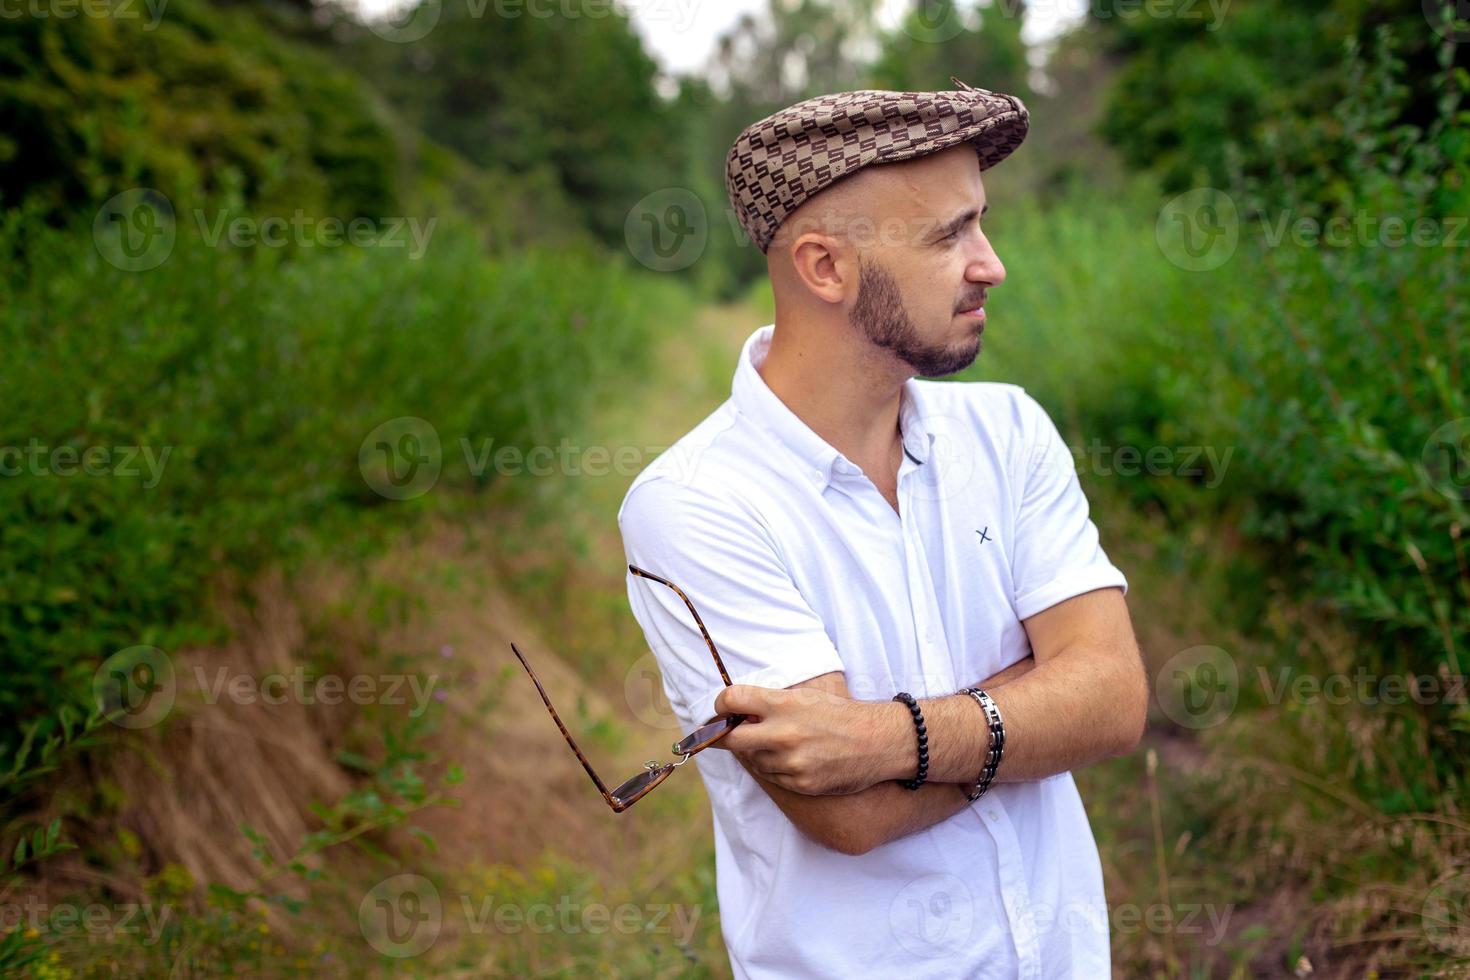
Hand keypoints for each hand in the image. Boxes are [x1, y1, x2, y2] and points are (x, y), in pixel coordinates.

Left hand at [710, 684, 890, 795]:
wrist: (878, 741)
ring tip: (779, 743)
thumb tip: (737, 713)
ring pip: (752, 760)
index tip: (722, 710)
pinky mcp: (799, 784)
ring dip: (756, 752)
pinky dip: (775, 768)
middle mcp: (782, 734)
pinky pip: (772, 776)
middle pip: (729, 739)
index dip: (721, 705)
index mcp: (782, 704)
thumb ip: (770, 703)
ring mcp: (789, 762)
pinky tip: (793, 758)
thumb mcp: (805, 697)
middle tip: (723, 733)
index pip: (730, 700)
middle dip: (723, 736)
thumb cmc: (840, 714)